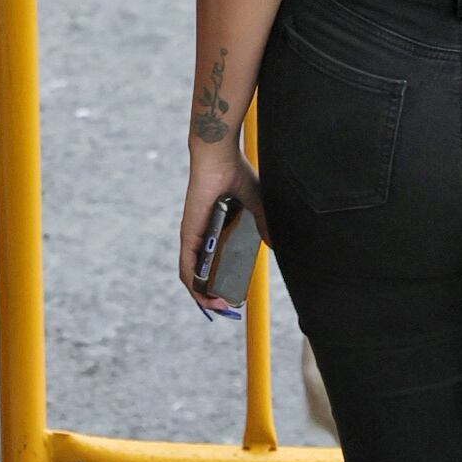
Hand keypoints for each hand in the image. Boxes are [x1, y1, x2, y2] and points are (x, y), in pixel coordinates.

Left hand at [179, 147, 264, 316]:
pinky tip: (203, 296)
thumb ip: (264, 224)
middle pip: (202, 273)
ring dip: (203, 295)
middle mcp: (201, 235)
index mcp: (215, 229)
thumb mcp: (255, 204)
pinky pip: (186, 266)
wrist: (219, 156)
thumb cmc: (235, 173)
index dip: (222, 280)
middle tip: (229, 305)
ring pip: (192, 275)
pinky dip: (194, 283)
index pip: (214, 261)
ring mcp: (193, 236)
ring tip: (221, 305)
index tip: (236, 293)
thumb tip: (274, 244)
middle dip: (213, 294)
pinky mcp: (189, 234)